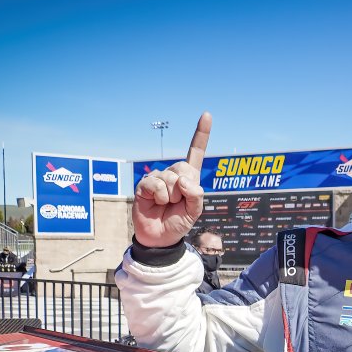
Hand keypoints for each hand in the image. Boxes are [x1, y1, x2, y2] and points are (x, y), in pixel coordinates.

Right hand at [132, 112, 211, 246]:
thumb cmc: (178, 222)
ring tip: (166, 205)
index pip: (195, 152)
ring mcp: (159, 177)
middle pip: (184, 168)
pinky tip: (156, 203)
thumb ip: (196, 195)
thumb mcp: (195, 211)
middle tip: (177, 203)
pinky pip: (156, 184)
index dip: (201, 134)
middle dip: (184, 189)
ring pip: (171, 179)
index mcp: (189, 177)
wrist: (160, 237)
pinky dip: (159, 196)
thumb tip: (183, 180)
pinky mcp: (145, 184)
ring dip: (171, 196)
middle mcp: (174, 173)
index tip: (206, 114)